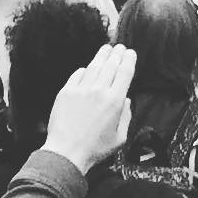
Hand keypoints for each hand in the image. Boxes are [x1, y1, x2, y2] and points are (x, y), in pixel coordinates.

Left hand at [43, 44, 136, 174]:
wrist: (67, 150)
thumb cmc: (95, 148)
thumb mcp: (119, 138)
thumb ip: (125, 116)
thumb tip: (125, 100)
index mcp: (114, 102)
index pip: (124, 74)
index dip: (128, 61)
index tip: (131, 53)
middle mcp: (98, 91)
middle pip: (110, 66)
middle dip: (117, 54)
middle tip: (120, 47)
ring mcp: (81, 89)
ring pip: (94, 66)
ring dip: (102, 56)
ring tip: (106, 49)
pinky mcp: (66, 90)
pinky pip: (78, 74)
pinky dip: (85, 69)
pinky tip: (88, 67)